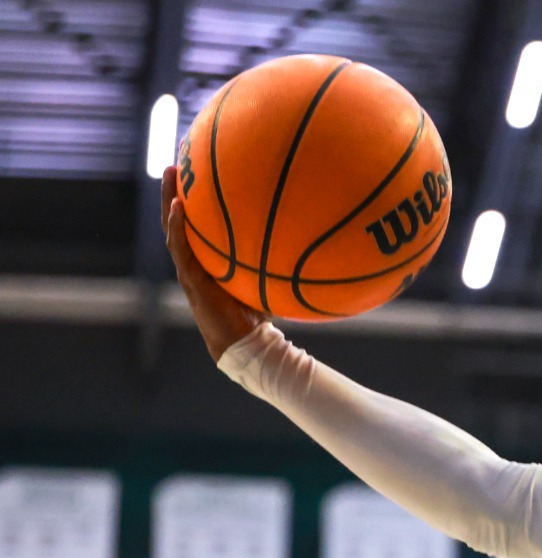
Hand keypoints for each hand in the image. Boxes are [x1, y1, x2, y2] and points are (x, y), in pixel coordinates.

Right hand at [160, 170, 266, 360]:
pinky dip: (178, 227)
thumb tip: (305, 236)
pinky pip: (180, 249)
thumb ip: (276, 259)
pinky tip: (178, 207)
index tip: (197, 173)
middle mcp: (195, 262)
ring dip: (169, 201)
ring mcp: (189, 270)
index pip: (198, 226)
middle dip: (176, 192)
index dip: (194, 202)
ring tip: (170, 174)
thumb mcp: (268, 280)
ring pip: (173, 228)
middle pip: (180, 220)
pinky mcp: (190, 280)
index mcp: (209, 261)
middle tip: (176, 163)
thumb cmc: (259, 316)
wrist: (244, 344)